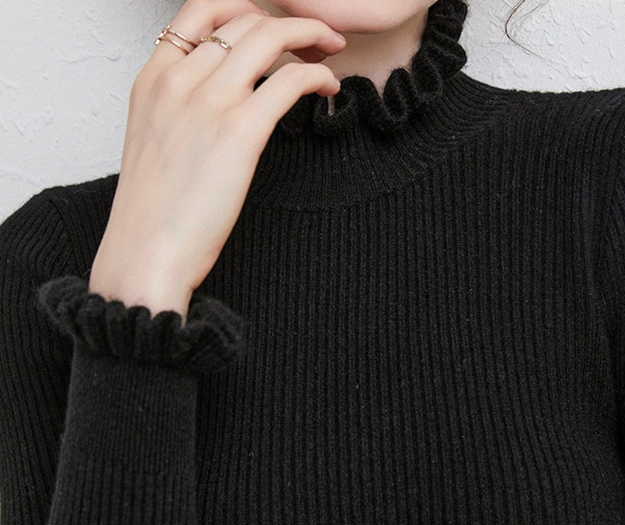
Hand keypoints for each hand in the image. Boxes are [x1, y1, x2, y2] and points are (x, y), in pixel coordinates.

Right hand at [89, 0, 345, 322]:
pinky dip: (317, 75)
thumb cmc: (153, 215)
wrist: (145, 253)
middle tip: (313, 37)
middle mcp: (178, 81)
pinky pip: (290, 81)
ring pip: (268, 37)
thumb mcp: (154, 146)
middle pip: (241, 19)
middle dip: (285, 19)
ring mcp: (207, 102)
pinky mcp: (239, 131)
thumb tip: (220, 108)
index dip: (242, 8)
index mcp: (152, 81)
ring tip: (330, 49)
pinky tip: (328, 87)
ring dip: (309, 34)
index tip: (269, 25)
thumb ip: (180, 113)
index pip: (198, 12)